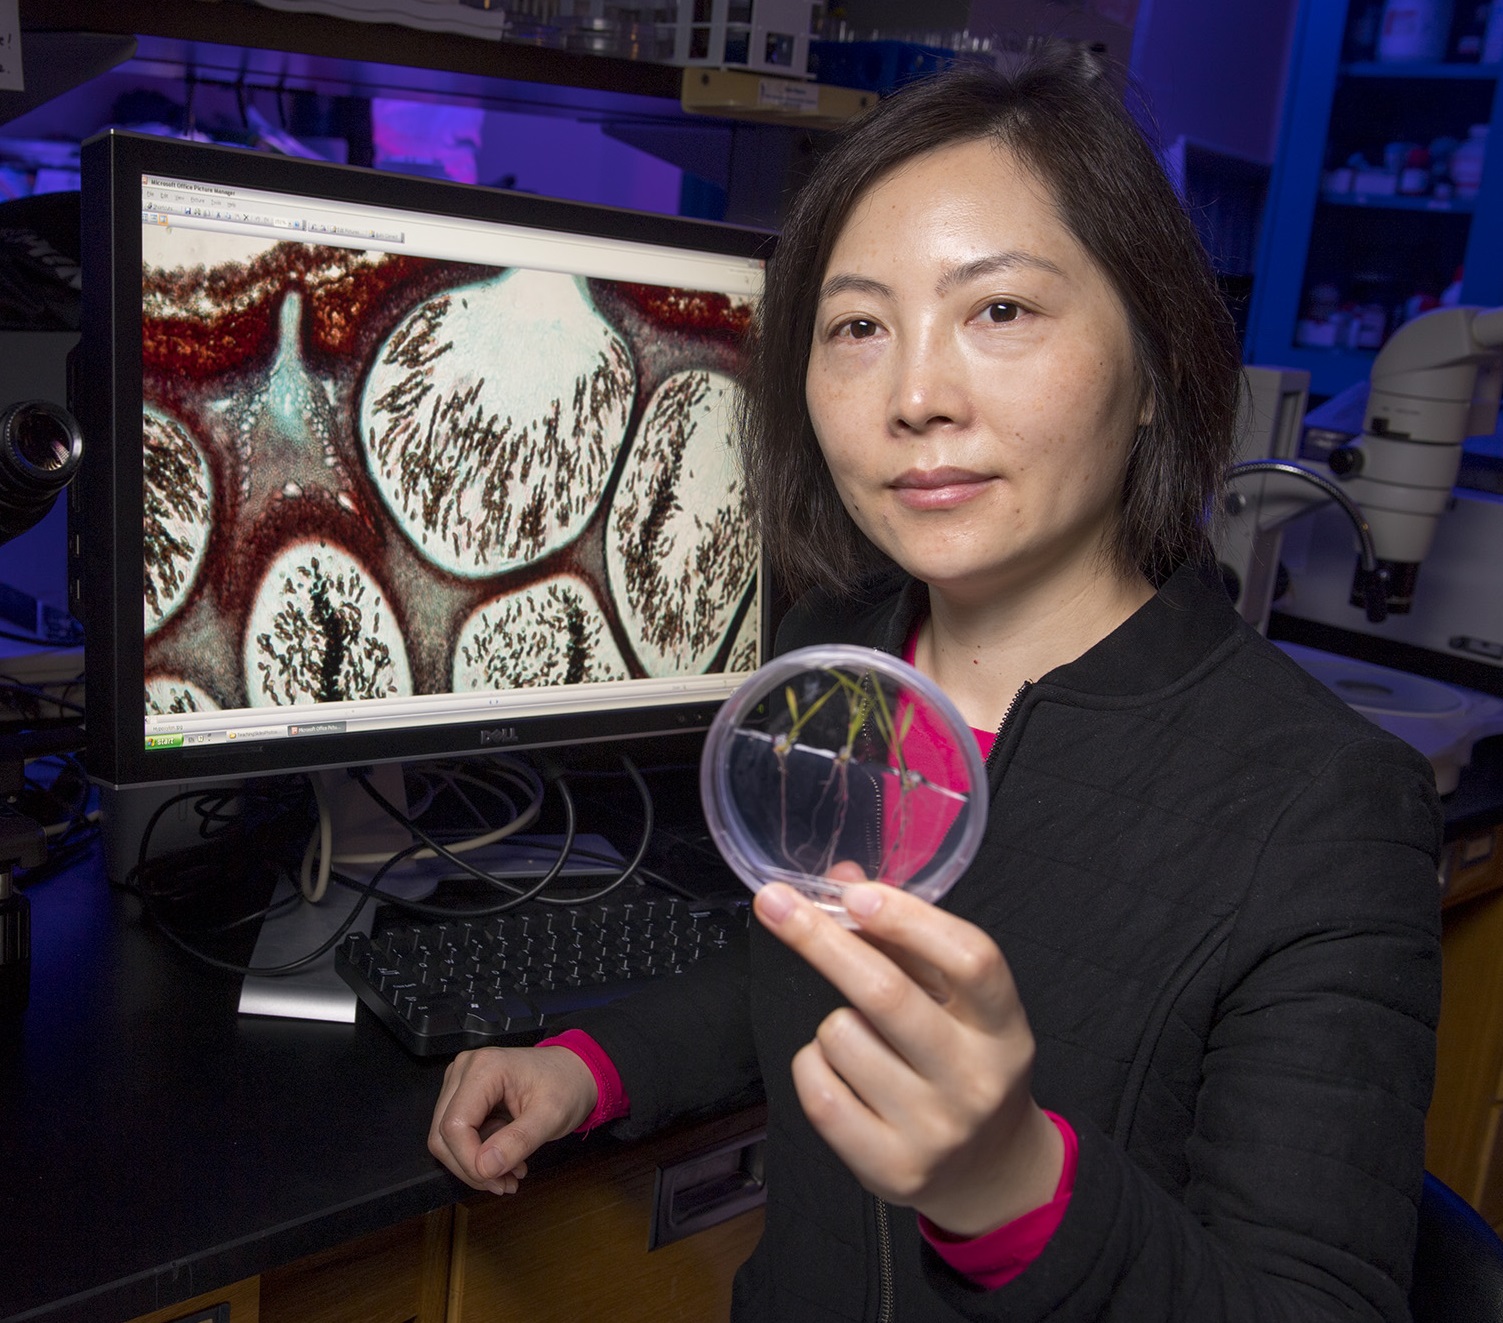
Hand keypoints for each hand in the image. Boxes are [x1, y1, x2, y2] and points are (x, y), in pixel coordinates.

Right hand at [428, 1044, 598, 1194]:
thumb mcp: (551, 1117)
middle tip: (505, 1184)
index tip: (496, 1180)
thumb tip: (484, 1167)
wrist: (575, 1072)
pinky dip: (479, 1155)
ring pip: (446, 1138)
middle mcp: (465, 1070)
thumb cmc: (567, 1086)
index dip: (469, 1160)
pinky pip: (458, 1135)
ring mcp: (461, 1082)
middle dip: (471, 1167)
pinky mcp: (465, 1095)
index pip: (455, 1125)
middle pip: (444, 1134)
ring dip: (475, 1165)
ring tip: (511, 1174)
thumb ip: (519, 1141)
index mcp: (484, 1068)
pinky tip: (506, 1160)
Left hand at [754, 874, 1062, 1237]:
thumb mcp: (956, 1001)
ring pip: (841, 1036)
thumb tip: (841, 880)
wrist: (990, 1171)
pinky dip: (813, 1066)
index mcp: (1003, 1027)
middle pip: (887, 992)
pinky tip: (840, 1072)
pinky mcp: (891, 1167)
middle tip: (774, 902)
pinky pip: (818, 1090)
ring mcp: (934, 1130)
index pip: (970, 959)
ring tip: (863, 1041)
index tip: (854, 894)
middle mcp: (976, 1079)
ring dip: (832, 1023)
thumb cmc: (963, 1063)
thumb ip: (904, 938)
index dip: (909, 919)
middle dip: (820, 938)